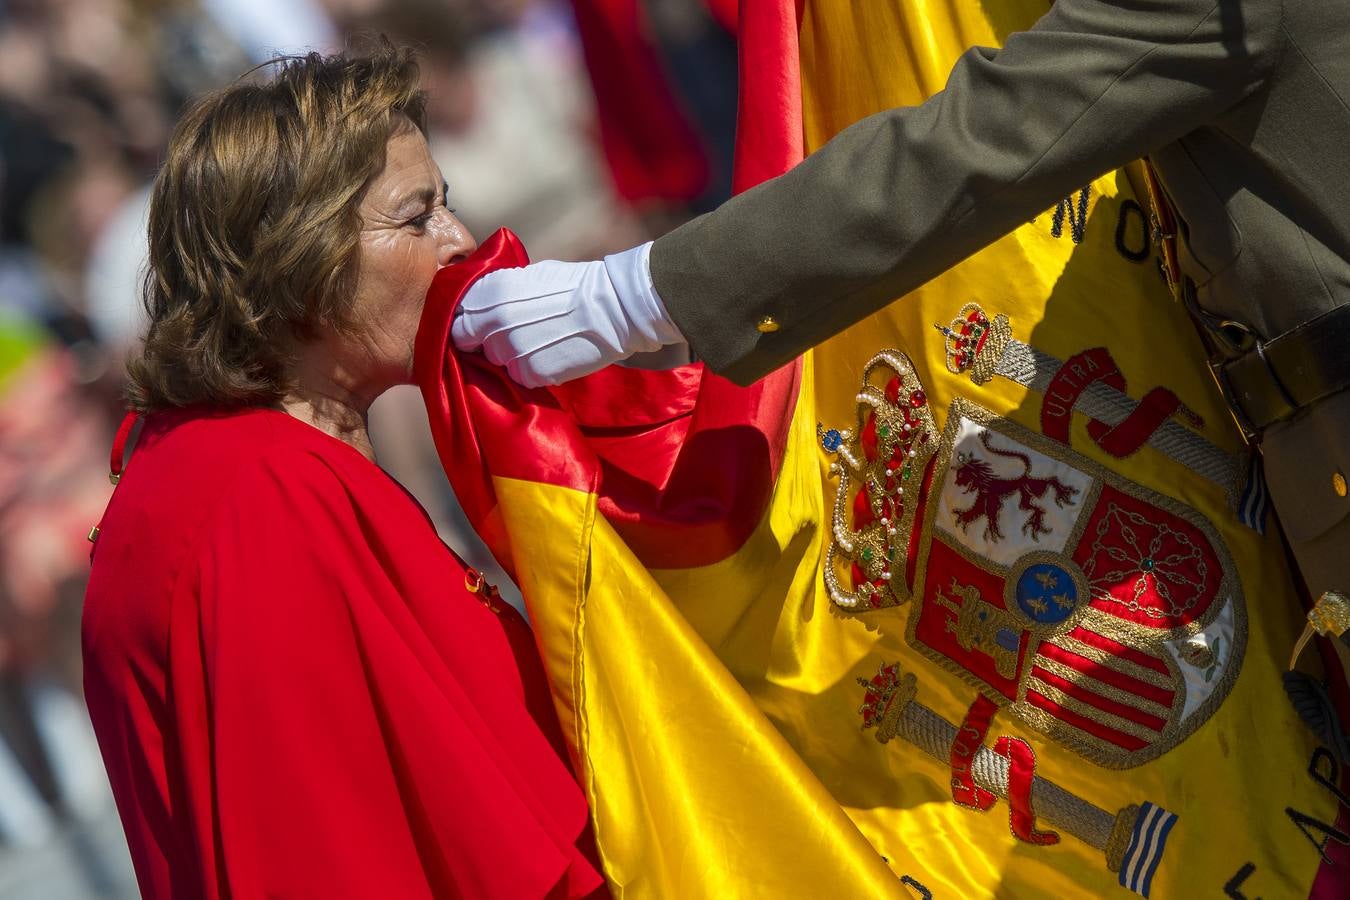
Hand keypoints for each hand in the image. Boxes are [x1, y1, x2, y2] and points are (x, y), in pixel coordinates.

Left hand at [450, 242, 686, 387]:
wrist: (612, 308)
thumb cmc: (574, 285)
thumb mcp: (528, 275)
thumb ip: (498, 293)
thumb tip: (481, 306)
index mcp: (490, 294)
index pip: (456, 321)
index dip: (467, 326)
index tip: (478, 329)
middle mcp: (494, 323)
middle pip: (473, 345)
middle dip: (487, 343)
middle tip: (512, 337)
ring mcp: (511, 351)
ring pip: (497, 362)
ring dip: (510, 357)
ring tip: (537, 343)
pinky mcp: (531, 374)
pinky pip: (520, 377)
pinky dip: (531, 370)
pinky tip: (550, 354)